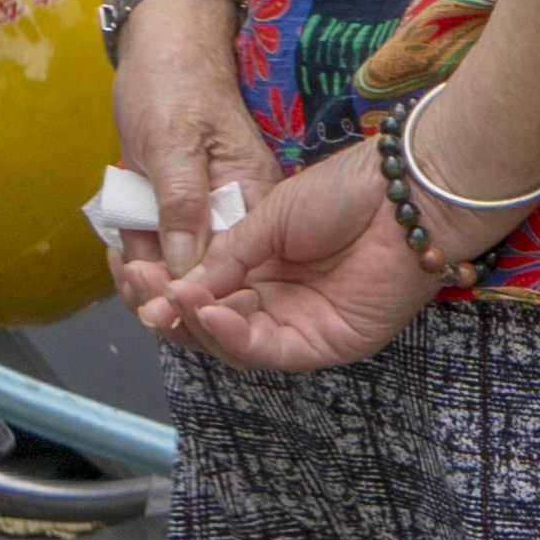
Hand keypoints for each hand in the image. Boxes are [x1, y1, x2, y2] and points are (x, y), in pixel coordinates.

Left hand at [107, 2, 276, 299]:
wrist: (160, 47)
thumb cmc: (173, 84)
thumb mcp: (174, 144)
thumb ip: (182, 205)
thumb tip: (186, 266)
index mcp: (253, 195)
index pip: (239, 262)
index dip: (204, 291)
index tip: (165, 308)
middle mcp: (236, 209)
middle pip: (212, 270)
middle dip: (173, 291)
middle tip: (139, 300)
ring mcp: (207, 207)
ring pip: (182, 261)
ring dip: (150, 275)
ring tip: (124, 277)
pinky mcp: (180, 204)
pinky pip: (162, 241)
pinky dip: (139, 252)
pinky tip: (120, 257)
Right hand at [136, 141, 445, 371]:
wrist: (405, 189)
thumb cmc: (347, 190)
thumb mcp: (267, 219)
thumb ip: (227, 256)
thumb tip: (179, 288)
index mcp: (266, 268)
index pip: (207, 294)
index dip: (170, 290)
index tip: (135, 274)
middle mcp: (283, 301)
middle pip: (215, 325)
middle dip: (174, 311)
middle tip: (143, 293)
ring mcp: (306, 324)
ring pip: (237, 344)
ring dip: (197, 324)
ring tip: (170, 300)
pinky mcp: (331, 343)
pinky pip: (271, 350)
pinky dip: (233, 335)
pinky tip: (208, 311)